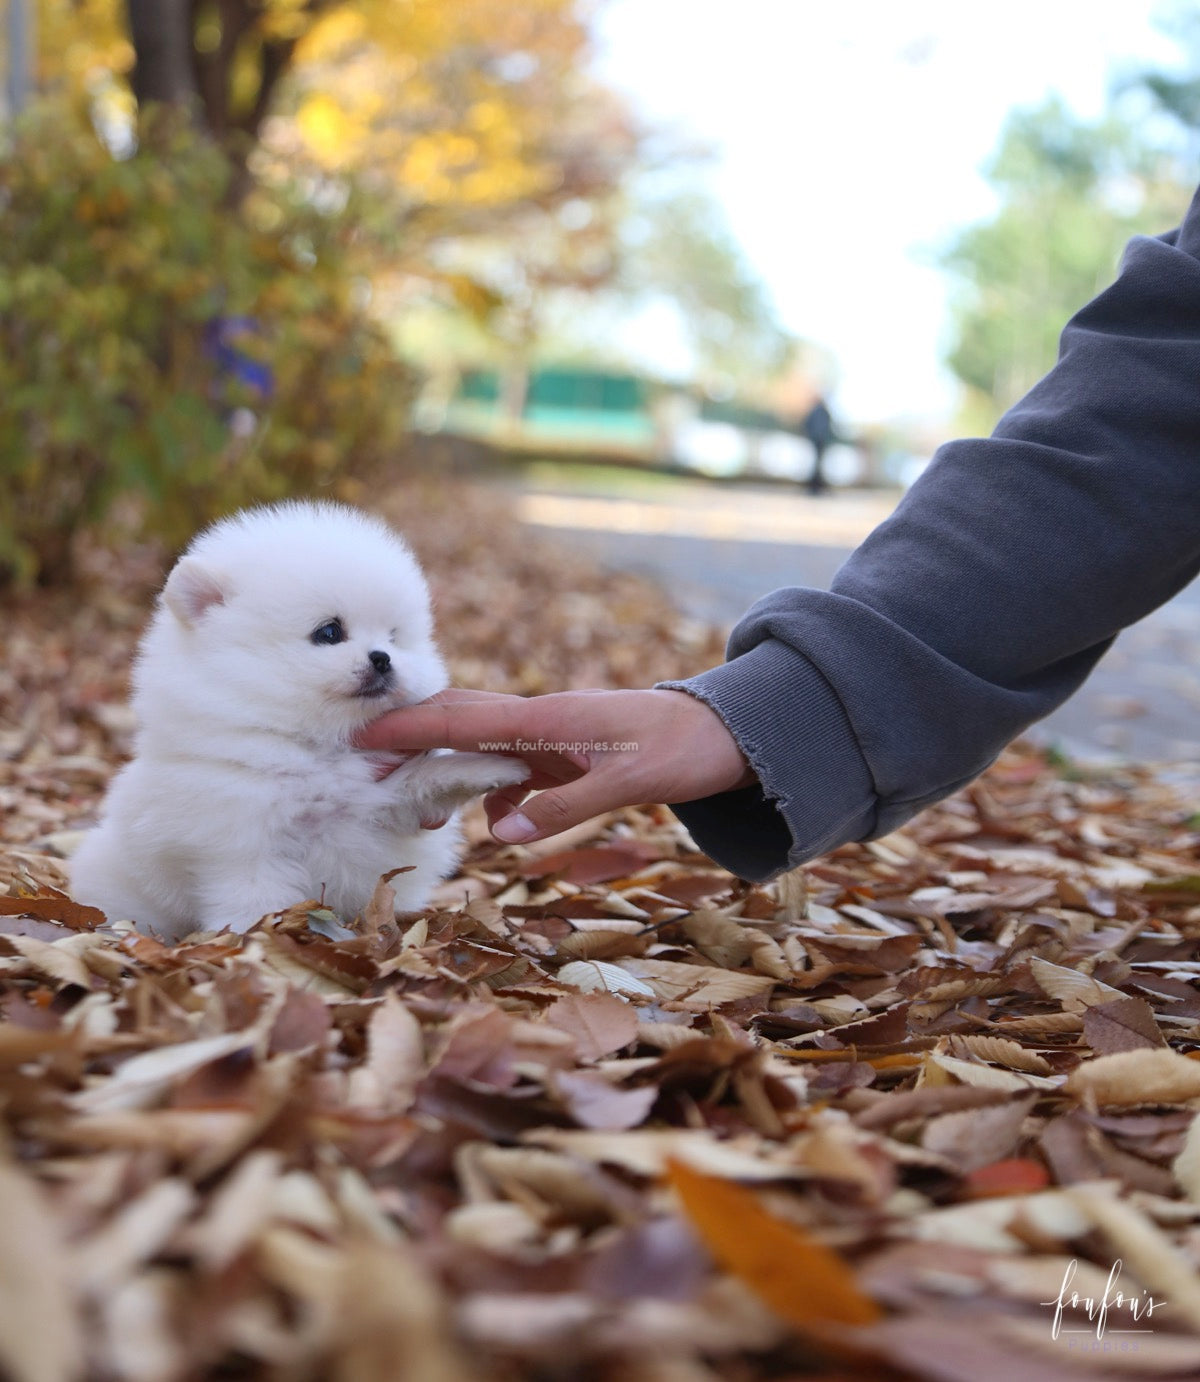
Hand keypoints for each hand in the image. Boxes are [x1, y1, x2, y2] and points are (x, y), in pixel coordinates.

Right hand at [355, 687, 755, 844]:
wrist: (728, 733)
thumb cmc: (684, 749)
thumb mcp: (631, 782)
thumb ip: (568, 805)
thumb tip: (504, 833)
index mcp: (546, 718)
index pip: (462, 719)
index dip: (409, 728)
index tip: (361, 739)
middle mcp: (540, 721)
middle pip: (459, 725)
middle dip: (411, 747)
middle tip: (368, 776)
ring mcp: (552, 738)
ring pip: (482, 751)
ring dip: (448, 776)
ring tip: (418, 815)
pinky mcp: (567, 757)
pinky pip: (514, 772)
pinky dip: (493, 796)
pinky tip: (498, 827)